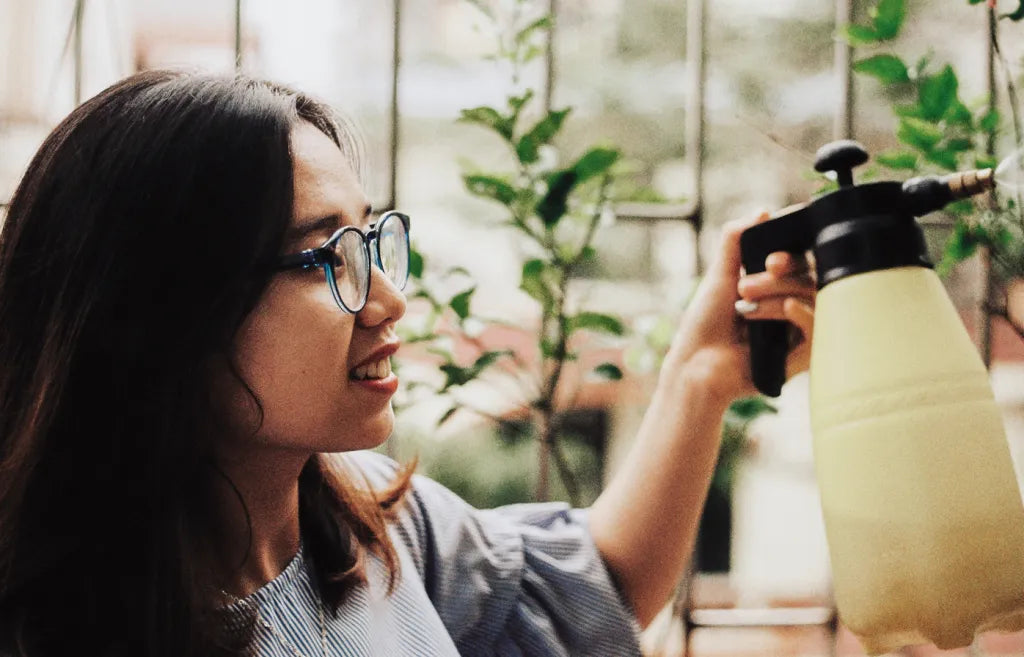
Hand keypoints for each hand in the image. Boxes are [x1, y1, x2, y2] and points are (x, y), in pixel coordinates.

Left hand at [662, 212, 815, 404]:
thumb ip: (737, 241)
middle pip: (809, 273)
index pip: (800, 258)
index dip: (791, 251)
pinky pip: (820, 326)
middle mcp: (791, 303)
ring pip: (814, 295)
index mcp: (775, 285)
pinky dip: (803, 312)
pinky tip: (786, 307)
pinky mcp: (804, 354)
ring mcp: (799, 328)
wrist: (697, 366)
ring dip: (779, 292)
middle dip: (779, 274)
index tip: (770, 256)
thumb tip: (762, 212)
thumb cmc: (705, 325)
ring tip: (745, 304)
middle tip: (746, 284)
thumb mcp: (720, 276)